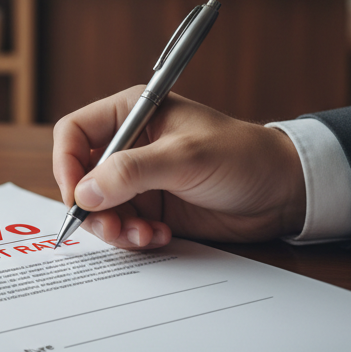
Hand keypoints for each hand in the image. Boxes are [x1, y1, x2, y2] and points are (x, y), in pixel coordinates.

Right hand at [53, 88, 306, 250]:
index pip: (75, 133)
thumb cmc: (242, 156)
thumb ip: (132, 172)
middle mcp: (129, 145)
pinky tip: (160, 237)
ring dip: (114, 228)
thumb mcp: (186, 158)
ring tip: (143, 236)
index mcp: (132, 113)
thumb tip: (84, 193)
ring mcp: (139, 180)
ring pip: (99, 208)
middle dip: (91, 206)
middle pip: (80, 176)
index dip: (66, 163)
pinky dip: (134, 238)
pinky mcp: (153, 209)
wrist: (284, 192)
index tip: (75, 196)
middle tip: (111, 228)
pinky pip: (123, 227)